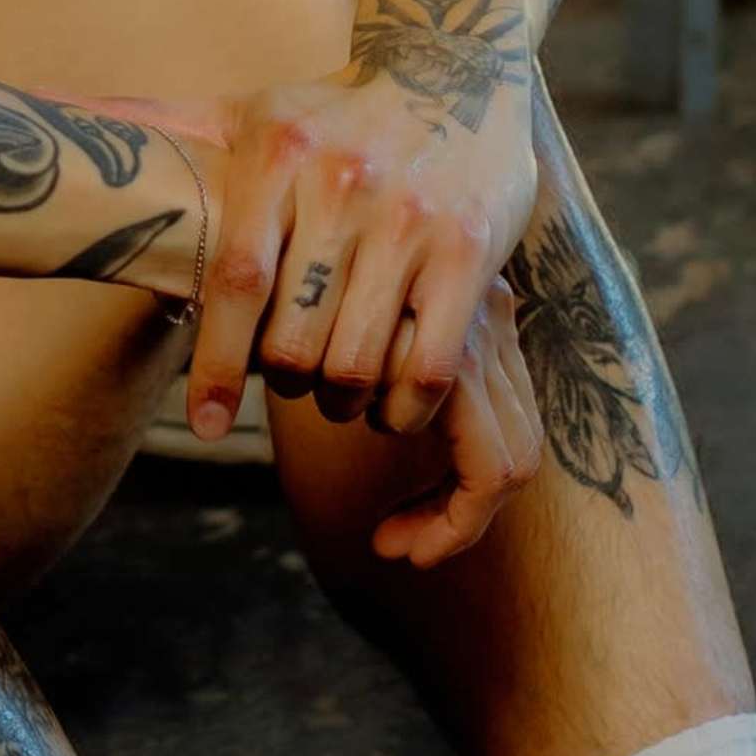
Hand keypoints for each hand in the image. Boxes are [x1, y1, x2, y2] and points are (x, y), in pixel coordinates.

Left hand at [177, 63, 540, 442]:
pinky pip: (428, 363)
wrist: (455, 66)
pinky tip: (391, 404)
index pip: (236, 280)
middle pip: (295, 338)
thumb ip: (149, 122)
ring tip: (337, 396)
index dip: (218, 363)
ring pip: (358, 362)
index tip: (205, 423)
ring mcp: (412, 219)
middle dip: (285, 381)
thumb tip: (39, 113)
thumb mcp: (244, 111)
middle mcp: (344, 183)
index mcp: (279, 152)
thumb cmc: (331, 112)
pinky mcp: (469, 249)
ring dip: (341, 402)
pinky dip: (404, 405)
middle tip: (289, 382)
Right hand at [280, 276, 543, 572]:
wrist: (236, 207)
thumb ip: (365, 356)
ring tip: (383, 536)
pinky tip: (385, 539)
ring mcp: (472, 335)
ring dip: (443, 518)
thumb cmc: (275, 270)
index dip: (463, 484)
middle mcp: (483, 316)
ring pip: (503, 464)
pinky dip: (449, 519)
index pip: (506, 413)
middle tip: (396, 548)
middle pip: (519, 442)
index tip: (399, 525)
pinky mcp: (446, 362)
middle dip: (461, 515)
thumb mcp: (328, 320)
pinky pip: (483, 467)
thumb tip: (377, 424)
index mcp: (466, 301)